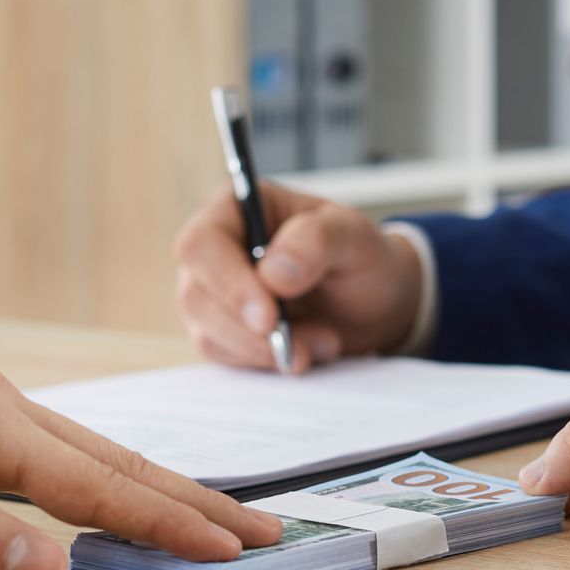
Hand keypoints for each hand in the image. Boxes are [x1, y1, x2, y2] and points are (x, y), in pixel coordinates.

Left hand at [0, 306, 282, 569]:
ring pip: (91, 450)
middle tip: (262, 531)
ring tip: (209, 514)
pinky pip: (58, 446)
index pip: (99, 485)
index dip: (167, 523)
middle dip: (193, 500)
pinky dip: (107, 472)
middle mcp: (1, 404)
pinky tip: (112, 486)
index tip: (231, 551)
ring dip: (156, 486)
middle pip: (117, 460)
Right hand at [173, 181, 423, 371]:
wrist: (373, 302)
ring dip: (264, 350)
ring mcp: (213, 292)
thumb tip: (272, 273)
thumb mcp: (354, 237)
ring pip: (207, 331)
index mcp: (238, 208)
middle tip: (305, 347)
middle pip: (196, 294)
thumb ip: (316, 241)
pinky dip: (265, 362)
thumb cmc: (360, 257)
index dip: (228, 283)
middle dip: (249, 330)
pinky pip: (224, 355)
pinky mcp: (221, 329)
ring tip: (323, 344)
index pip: (202, 244)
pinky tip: (307, 352)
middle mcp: (215, 249)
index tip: (269, 318)